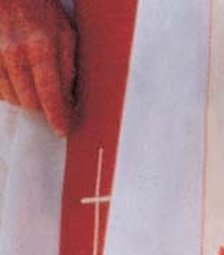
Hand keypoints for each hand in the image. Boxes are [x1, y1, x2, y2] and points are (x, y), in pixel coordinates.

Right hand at [0, 0, 76, 135]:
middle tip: (51, 104)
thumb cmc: (38, 9)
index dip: (57, 117)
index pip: (50, 95)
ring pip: (11, 98)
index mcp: (41, 48)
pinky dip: (8, 90)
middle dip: (43, 108)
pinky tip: (17, 79)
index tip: (62, 129)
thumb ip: (68, 66)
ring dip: (25, 98)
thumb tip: (70, 99)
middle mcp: (14, 53)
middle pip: (29, 102)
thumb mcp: (65, 32)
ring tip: (33, 84)